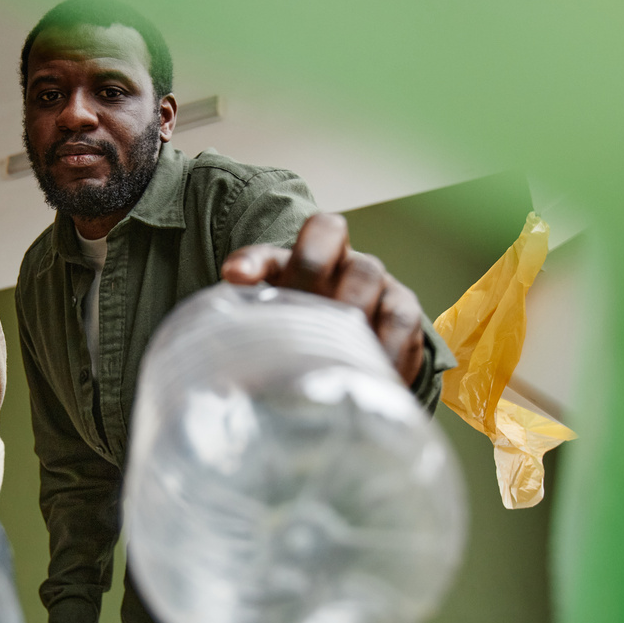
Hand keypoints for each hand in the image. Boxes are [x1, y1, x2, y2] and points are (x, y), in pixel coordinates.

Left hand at [222, 212, 425, 384]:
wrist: (356, 362)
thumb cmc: (303, 347)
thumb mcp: (273, 344)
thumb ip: (253, 345)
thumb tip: (222, 384)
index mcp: (290, 265)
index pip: (270, 244)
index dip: (255, 257)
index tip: (234, 276)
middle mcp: (334, 263)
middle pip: (328, 238)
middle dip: (310, 271)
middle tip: (301, 313)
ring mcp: (373, 281)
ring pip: (365, 273)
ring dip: (350, 308)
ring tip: (337, 348)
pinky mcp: (401, 310)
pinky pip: (400, 317)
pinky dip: (387, 345)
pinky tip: (373, 372)